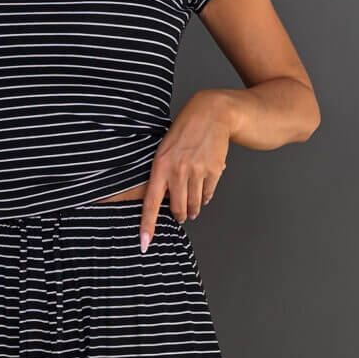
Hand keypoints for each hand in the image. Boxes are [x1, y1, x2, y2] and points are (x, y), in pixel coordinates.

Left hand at [139, 90, 233, 249]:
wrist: (211, 114)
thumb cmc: (184, 131)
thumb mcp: (165, 149)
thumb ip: (163, 174)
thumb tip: (166, 199)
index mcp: (160, 166)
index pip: (151, 203)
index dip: (148, 225)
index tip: (145, 244)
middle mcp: (178, 171)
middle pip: (177, 209)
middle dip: (180, 216)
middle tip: (182, 216)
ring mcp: (197, 171)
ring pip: (194, 204)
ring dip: (194, 210)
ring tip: (193, 208)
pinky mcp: (213, 170)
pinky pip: (208, 194)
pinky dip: (205, 197)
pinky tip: (203, 191)